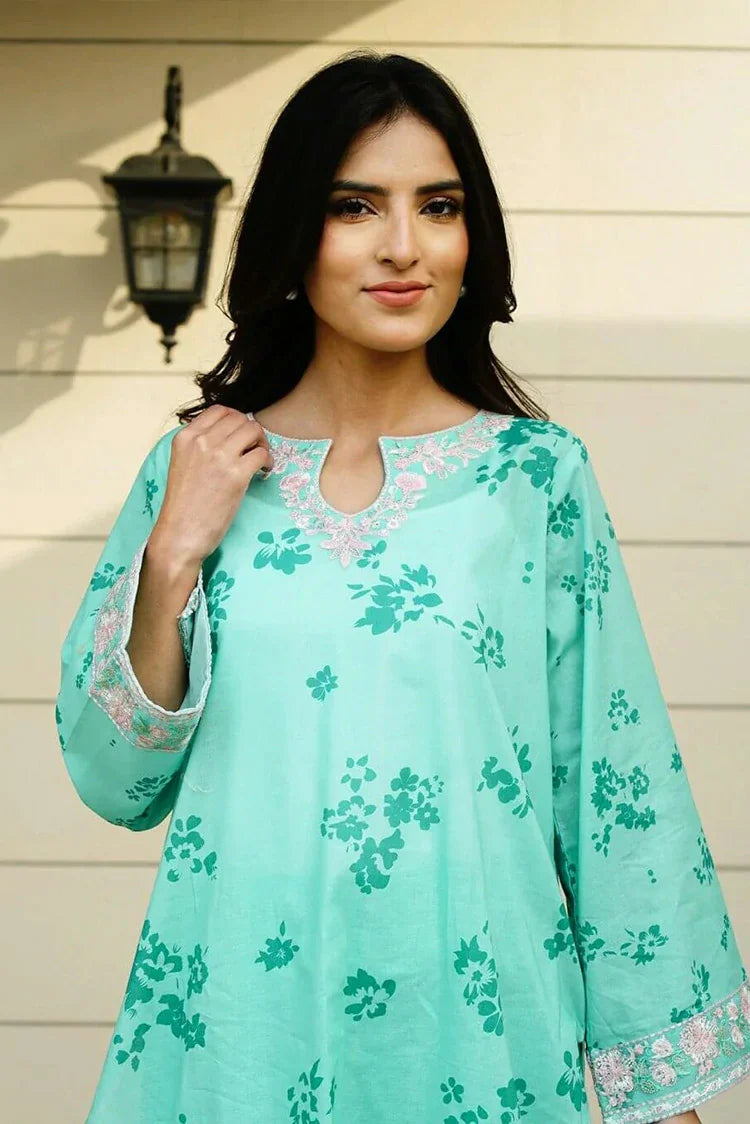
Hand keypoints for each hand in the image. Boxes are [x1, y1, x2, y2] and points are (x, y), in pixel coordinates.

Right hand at [150, 405, 273, 566]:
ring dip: (262, 443)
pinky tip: (263, 472)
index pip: (219, 410)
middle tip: (254, 449)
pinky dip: (268, 461)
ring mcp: (219, 457)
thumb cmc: (183, 506)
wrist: (180, 534)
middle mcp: (202, 442)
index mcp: (186, 437)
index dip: (236, 420)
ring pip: (253, 430)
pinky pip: (262, 454)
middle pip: (240, 418)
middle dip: (252, 432)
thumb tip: (231, 436)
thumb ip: (200, 447)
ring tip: (260, 460)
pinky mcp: (236, 475)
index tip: (241, 435)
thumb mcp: (183, 464)